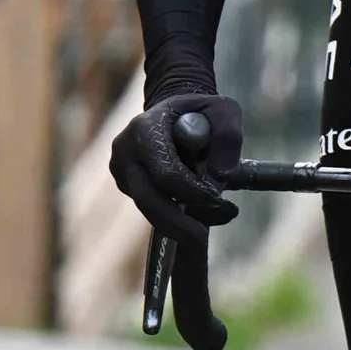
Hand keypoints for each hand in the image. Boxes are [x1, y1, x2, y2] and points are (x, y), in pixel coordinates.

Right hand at [111, 92, 241, 234]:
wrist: (175, 113)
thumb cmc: (201, 111)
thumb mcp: (224, 110)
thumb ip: (228, 135)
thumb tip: (221, 175)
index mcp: (145, 129)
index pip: (166, 174)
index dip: (192, 193)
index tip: (218, 200)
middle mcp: (126, 151)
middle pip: (148, 200)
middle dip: (178, 224)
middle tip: (204, 238)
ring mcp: (122, 169)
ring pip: (149, 208)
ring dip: (180, 223)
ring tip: (219, 216)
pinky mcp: (126, 184)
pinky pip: (150, 207)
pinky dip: (174, 215)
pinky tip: (199, 208)